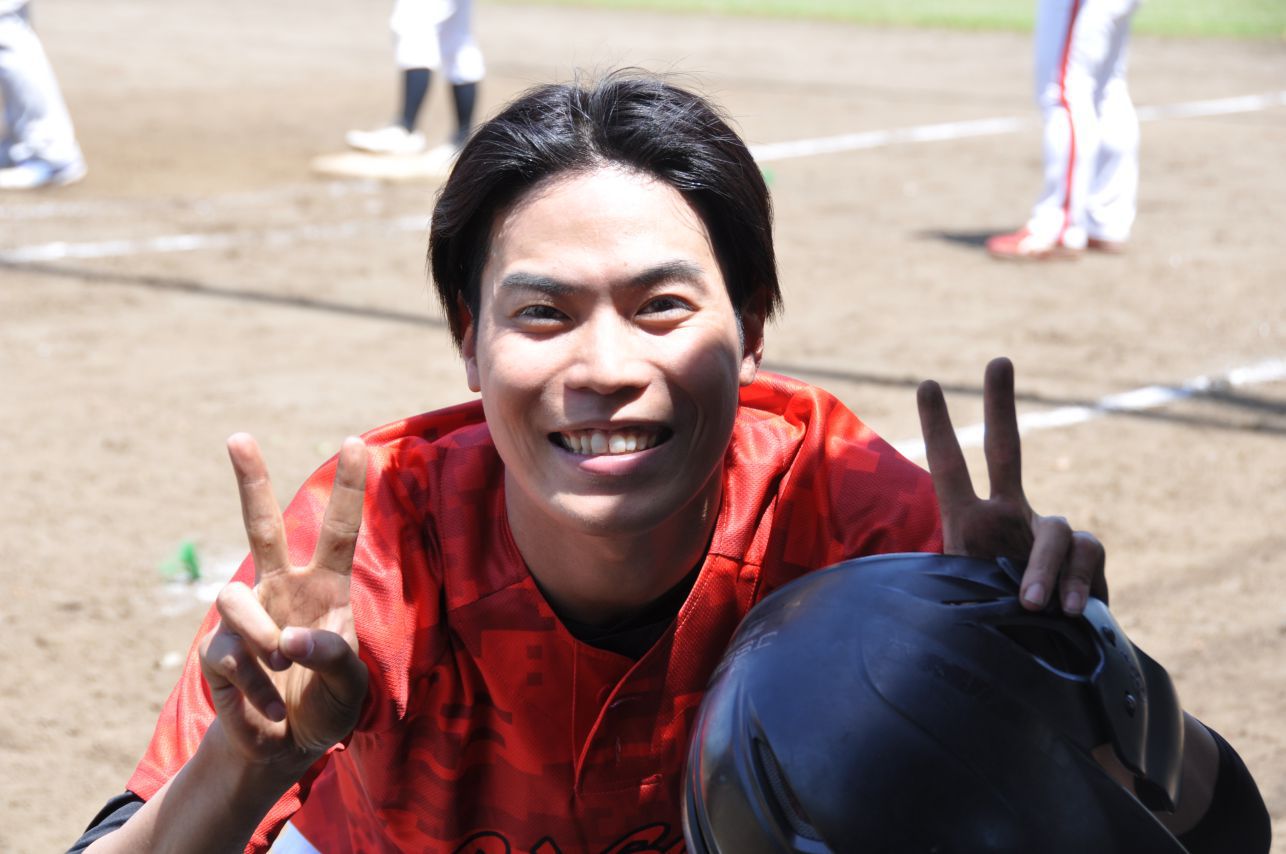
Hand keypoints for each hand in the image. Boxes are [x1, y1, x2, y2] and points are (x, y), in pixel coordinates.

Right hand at [199, 433, 369, 771]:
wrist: (286, 750)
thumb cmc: (327, 705)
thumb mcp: (350, 685)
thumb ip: (332, 656)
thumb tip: (287, 639)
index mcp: (326, 588)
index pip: (339, 530)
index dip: (348, 488)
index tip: (356, 442)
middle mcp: (283, 590)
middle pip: (261, 525)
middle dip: (250, 481)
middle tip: (238, 437)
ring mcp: (247, 616)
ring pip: (233, 596)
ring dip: (261, 637)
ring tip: (282, 669)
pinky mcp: (218, 651)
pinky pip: (229, 654)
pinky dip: (255, 688)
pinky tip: (270, 710)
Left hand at [916, 357, 1105, 613]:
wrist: (1035, 666)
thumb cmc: (986, 638)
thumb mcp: (956, 615)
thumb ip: (956, 600)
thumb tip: (954, 613)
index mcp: (970, 524)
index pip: (951, 469)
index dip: (939, 428)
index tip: (928, 383)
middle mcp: (1009, 517)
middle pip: (1007, 450)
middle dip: (1002, 405)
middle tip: (997, 360)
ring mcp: (1048, 535)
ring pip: (1056, 531)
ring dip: (1045, 568)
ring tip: (1033, 605)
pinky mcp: (1085, 559)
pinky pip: (1087, 555)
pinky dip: (1078, 582)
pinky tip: (1071, 612)